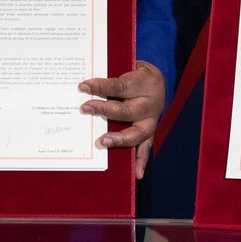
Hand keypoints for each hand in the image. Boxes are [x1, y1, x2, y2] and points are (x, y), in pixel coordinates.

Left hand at [79, 62, 166, 179]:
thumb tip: (85, 86)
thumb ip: (111, 76)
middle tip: (86, 108)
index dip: (101, 86)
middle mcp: (150, 104)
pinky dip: (141, 161)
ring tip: (103, 141)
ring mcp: (151, 121)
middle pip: (126, 111)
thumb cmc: (136, 74)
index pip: (119, 86)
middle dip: (104, 110)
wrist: (157, 81)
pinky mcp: (151, 132)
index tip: (83, 86)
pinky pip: (146, 148)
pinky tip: (136, 174)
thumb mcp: (127, 67)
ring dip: (119, 139)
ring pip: (137, 132)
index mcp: (144, 83)